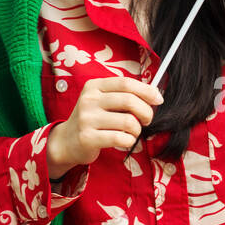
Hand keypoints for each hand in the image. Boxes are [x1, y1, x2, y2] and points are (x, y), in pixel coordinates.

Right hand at [45, 77, 162, 178]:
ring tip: (132, 132)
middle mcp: (89, 100)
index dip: (146, 90)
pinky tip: (125, 141)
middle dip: (146, 112)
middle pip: (129, 100)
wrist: (67, 141)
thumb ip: (123, 95)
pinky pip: (120, 138)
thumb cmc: (92, 120)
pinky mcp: (88, 138)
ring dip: (137, 129)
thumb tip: (154, 95)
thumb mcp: (102, 101)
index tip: (158, 100)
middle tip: (147, 120)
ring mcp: (87, 119)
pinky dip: (129, 141)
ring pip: (128, 121)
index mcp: (94, 86)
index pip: (126, 83)